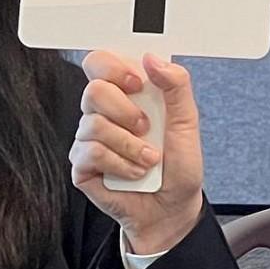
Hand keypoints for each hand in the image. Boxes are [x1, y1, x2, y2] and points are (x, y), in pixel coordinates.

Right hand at [71, 52, 204, 254]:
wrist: (173, 209)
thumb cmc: (178, 167)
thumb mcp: (187, 123)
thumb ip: (176, 86)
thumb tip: (153, 59)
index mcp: (126, 95)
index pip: (101, 62)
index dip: (113, 66)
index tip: (138, 83)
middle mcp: (104, 113)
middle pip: (93, 89)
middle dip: (125, 110)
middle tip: (146, 127)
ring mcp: (90, 139)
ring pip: (93, 124)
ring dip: (130, 145)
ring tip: (148, 160)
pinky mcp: (82, 165)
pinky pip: (92, 153)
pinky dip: (120, 164)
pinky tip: (134, 173)